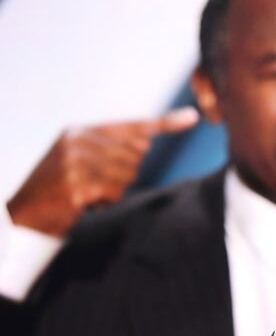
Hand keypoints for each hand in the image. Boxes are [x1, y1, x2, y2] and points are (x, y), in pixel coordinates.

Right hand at [6, 107, 199, 236]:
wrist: (24, 217)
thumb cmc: (58, 192)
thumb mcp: (81, 163)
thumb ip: (111, 151)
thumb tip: (144, 144)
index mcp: (80, 131)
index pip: (131, 125)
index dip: (165, 123)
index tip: (191, 118)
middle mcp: (77, 140)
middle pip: (135, 155)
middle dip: (122, 176)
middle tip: (95, 185)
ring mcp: (75, 161)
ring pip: (127, 174)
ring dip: (113, 191)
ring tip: (87, 194)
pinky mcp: (75, 183)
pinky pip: (114, 190)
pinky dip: (105, 201)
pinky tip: (85, 203)